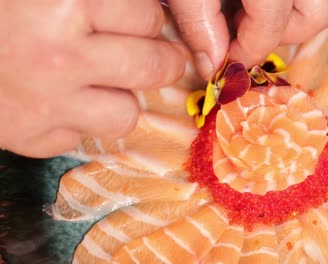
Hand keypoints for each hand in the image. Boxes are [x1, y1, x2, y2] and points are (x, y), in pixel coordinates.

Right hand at [0, 0, 185, 157]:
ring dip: (122, 97)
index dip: (146, 18)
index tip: (138, 20)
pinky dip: (79, 119)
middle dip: (162, 60)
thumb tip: (148, 13)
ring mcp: (42, 102)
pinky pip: (82, 137)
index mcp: (64, 0)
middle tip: (155, 55)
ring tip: (102, 81)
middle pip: (153, 68)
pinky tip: (60, 100)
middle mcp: (58, 55)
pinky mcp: (27, 136)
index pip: (149, 17)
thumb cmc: (0, 8)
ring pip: (127, 113)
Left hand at [168, 0, 327, 79]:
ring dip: (295, 16)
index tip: (223, 63)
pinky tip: (267, 1)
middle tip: (246, 30)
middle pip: (319, 13)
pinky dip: (300, 2)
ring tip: (256, 9)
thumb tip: (212, 67)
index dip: (244, 51)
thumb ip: (198, 21)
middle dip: (281, 33)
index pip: (270, 25)